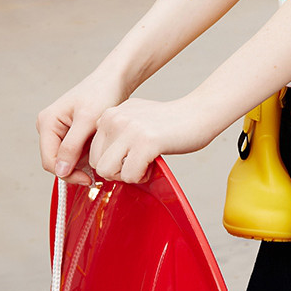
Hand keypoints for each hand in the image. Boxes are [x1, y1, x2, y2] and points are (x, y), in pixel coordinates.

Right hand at [37, 73, 128, 185]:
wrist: (115, 79)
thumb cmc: (102, 92)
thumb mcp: (87, 119)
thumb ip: (72, 146)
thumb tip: (60, 171)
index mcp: (47, 122)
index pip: (50, 161)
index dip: (68, 174)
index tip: (89, 179)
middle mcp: (49, 127)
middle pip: (57, 162)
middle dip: (76, 168)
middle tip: (98, 171)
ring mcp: (59, 130)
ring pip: (67, 159)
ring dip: (83, 162)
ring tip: (101, 155)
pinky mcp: (71, 132)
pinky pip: (76, 152)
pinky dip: (88, 155)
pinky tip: (100, 150)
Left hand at [87, 95, 216, 184]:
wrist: (198, 113)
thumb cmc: (169, 122)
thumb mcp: (134, 119)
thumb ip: (115, 134)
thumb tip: (101, 162)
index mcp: (109, 113)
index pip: (92, 152)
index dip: (112, 162)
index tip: (130, 157)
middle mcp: (115, 118)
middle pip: (96, 163)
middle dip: (117, 171)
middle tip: (138, 162)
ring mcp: (129, 129)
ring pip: (107, 171)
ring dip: (127, 175)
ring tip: (144, 163)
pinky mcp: (146, 142)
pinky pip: (130, 175)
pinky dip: (142, 176)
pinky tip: (154, 163)